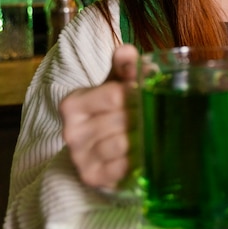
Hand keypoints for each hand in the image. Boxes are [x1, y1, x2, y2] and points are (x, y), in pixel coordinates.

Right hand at [60, 44, 139, 190]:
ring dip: (142, 137)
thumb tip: (128, 52)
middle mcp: (71, 131)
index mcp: (73, 103)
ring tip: (151, 131)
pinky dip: (137, 159)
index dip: (137, 92)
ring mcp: (80, 156)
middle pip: (121, 120)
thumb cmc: (110, 107)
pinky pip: (122, 167)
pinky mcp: (92, 176)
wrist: (96, 143)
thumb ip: (124, 65)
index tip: (147, 93)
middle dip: (143, 115)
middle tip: (157, 113)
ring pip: (122, 144)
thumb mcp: (115, 82)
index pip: (114, 95)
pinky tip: (144, 151)